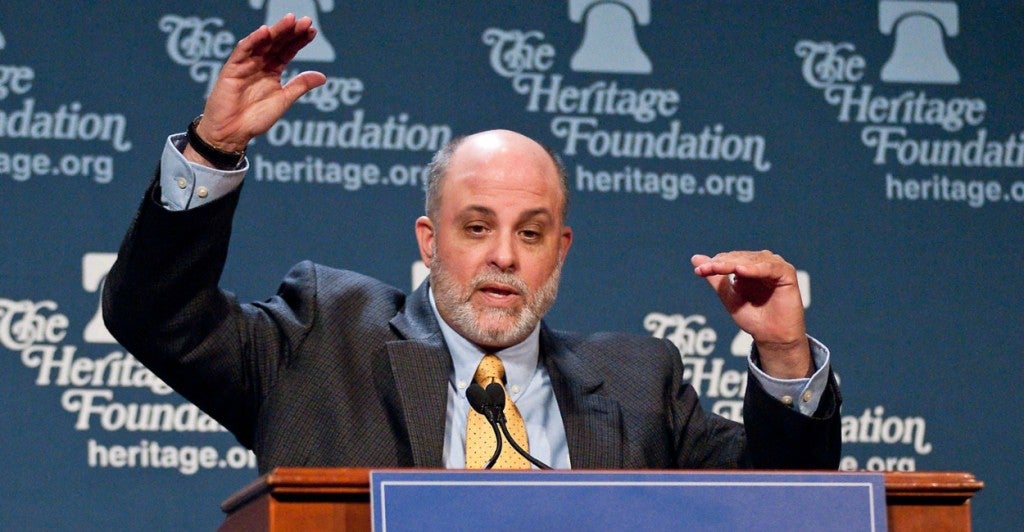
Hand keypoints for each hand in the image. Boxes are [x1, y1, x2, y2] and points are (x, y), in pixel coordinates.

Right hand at [185, 14, 326, 162]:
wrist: (232, 133)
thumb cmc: (255, 119)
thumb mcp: (283, 100)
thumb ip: (300, 86)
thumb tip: (323, 76)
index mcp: (272, 71)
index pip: (288, 50)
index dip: (299, 40)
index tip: (312, 31)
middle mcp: (259, 64)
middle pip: (277, 43)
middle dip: (291, 31)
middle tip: (305, 21)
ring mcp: (245, 65)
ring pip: (262, 43)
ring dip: (275, 31)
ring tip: (290, 21)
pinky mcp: (231, 69)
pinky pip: (242, 51)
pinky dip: (253, 41)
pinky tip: (265, 32)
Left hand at [691, 251, 810, 378]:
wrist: (771, 337)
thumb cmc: (753, 318)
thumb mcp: (729, 296)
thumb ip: (714, 278)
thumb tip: (695, 258)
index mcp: (748, 266)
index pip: (728, 259)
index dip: (713, 264)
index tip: (698, 270)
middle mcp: (762, 263)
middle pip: (739, 258)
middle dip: (721, 263)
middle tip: (706, 269)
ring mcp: (775, 267)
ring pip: (752, 260)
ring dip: (734, 263)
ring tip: (719, 268)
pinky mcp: (787, 273)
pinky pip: (770, 268)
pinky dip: (755, 269)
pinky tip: (741, 271)